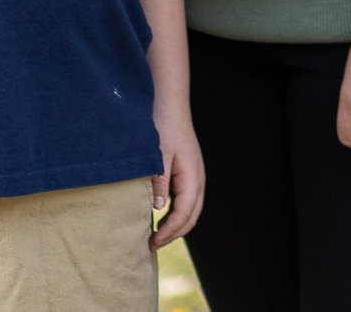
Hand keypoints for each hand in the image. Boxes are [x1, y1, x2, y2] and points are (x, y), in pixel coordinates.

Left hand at [149, 105, 204, 247]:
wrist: (170, 105)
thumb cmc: (163, 127)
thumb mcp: (158, 155)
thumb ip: (159, 182)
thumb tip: (158, 210)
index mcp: (192, 177)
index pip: (184, 213)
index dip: (170, 231)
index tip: (152, 241)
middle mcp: (198, 179)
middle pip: (191, 216)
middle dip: (174, 233)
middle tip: (152, 244)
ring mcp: (194, 176)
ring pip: (190, 210)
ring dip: (176, 225)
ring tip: (156, 234)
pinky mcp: (188, 173)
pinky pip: (186, 200)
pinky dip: (176, 213)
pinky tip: (160, 216)